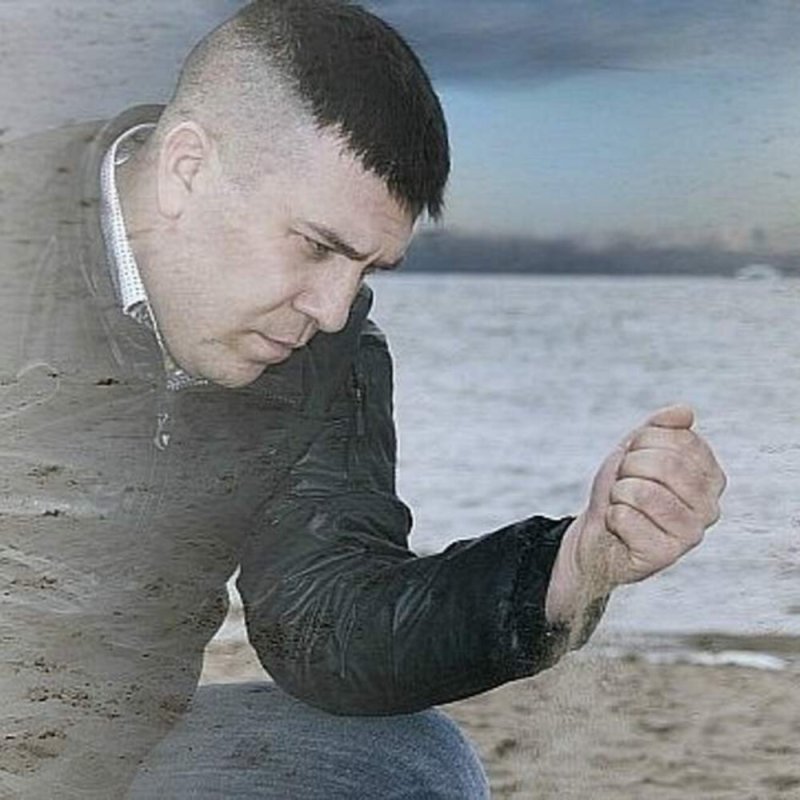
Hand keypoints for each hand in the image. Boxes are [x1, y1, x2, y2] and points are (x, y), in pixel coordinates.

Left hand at [546, 405, 725, 623]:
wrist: (599, 534)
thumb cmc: (623, 490)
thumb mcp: (636, 449)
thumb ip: (659, 427)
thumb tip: (685, 411)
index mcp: (711, 477)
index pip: (678, 438)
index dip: (642, 444)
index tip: (635, 460)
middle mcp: (710, 507)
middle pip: (665, 464)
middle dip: (629, 467)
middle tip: (624, 484)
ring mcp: (691, 534)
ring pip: (643, 492)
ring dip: (618, 493)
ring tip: (623, 504)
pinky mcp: (666, 555)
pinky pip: (625, 518)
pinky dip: (612, 517)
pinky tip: (620, 527)